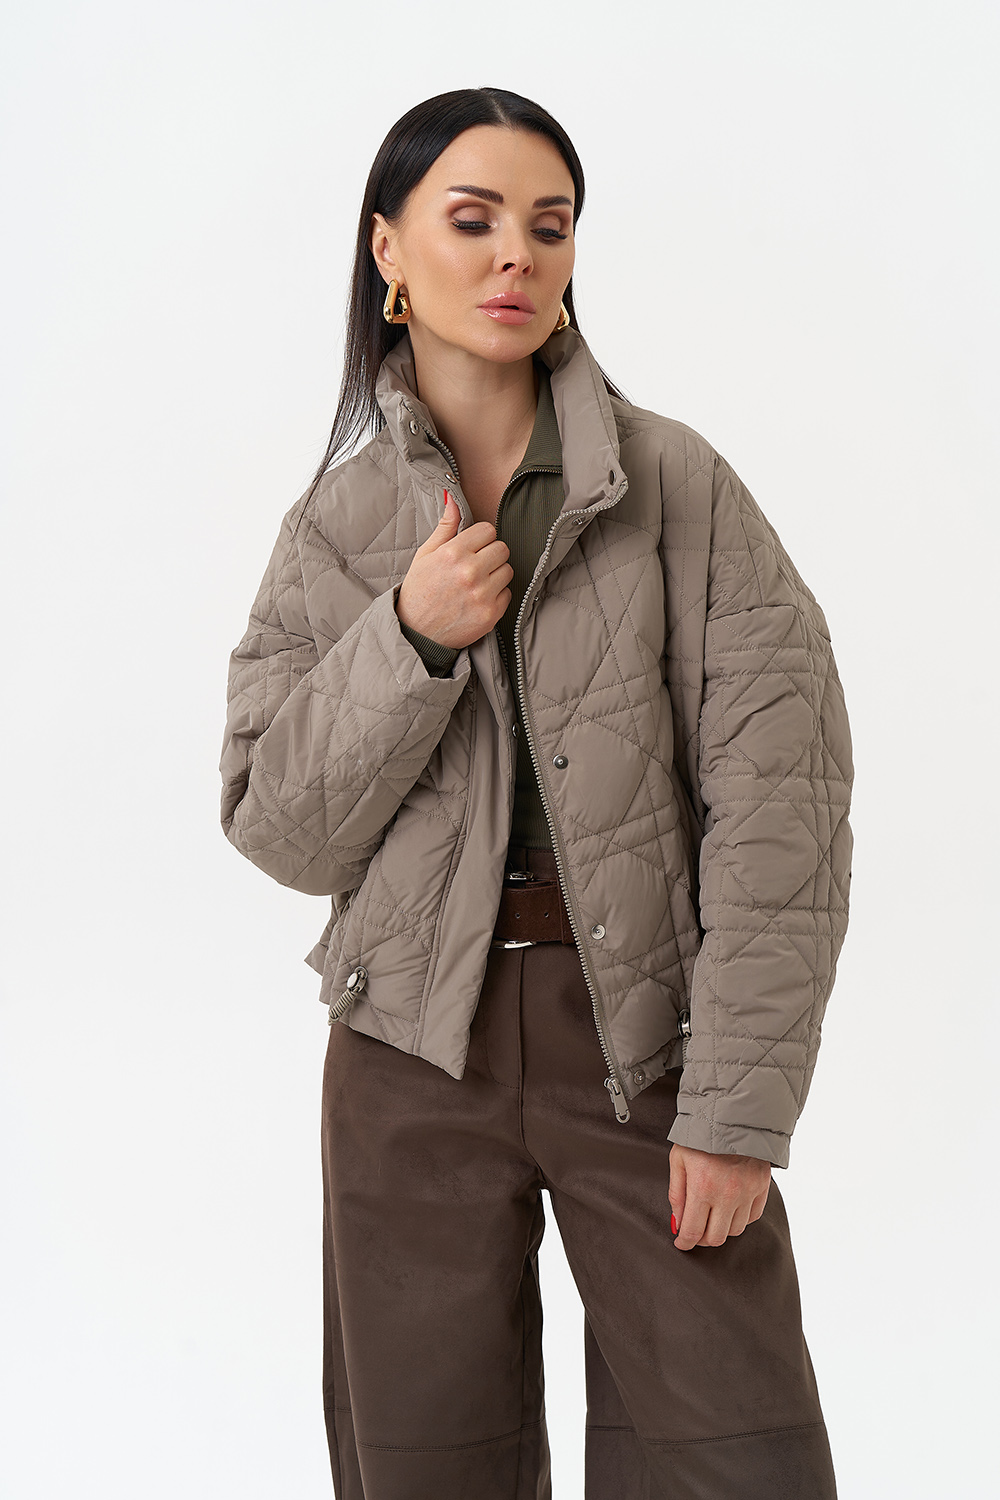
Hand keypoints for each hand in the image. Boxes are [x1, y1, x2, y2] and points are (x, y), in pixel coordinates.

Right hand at [396, 494, 513, 649]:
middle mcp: (470, 572)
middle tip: (475, 566)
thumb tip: (453, 498)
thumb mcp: (425, 555)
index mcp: (453, 553)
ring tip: (476, 583)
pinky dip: (497, 596)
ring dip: (495, 575)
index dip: (481, 538)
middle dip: (490, 555)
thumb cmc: (419, 591)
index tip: (472, 548)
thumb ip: (445, 527)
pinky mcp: (491, 614)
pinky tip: (478, 599)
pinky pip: (508, 593)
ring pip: (508, 570)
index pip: (488, 530)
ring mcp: (482, 594)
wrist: (416, 632)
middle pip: (502, 548)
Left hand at [668, 1142, 770, 1250]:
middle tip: (695, 1231)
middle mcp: (728, 1194)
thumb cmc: (702, 1134)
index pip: (693, 1231)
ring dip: (721, 1229)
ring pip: (735, 1231)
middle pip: (716, 1237)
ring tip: (712, 1217)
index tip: (682, 1243)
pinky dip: (740, 1219)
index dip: (685, 1242)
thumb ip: (677, 1194)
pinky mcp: (762, 1187)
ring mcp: (747, 1192)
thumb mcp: (678, 1159)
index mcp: (703, 1188)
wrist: (733, 1114)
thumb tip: (678, 1221)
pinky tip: (730, 1209)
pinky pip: (752, 1217)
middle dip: (702, 1239)